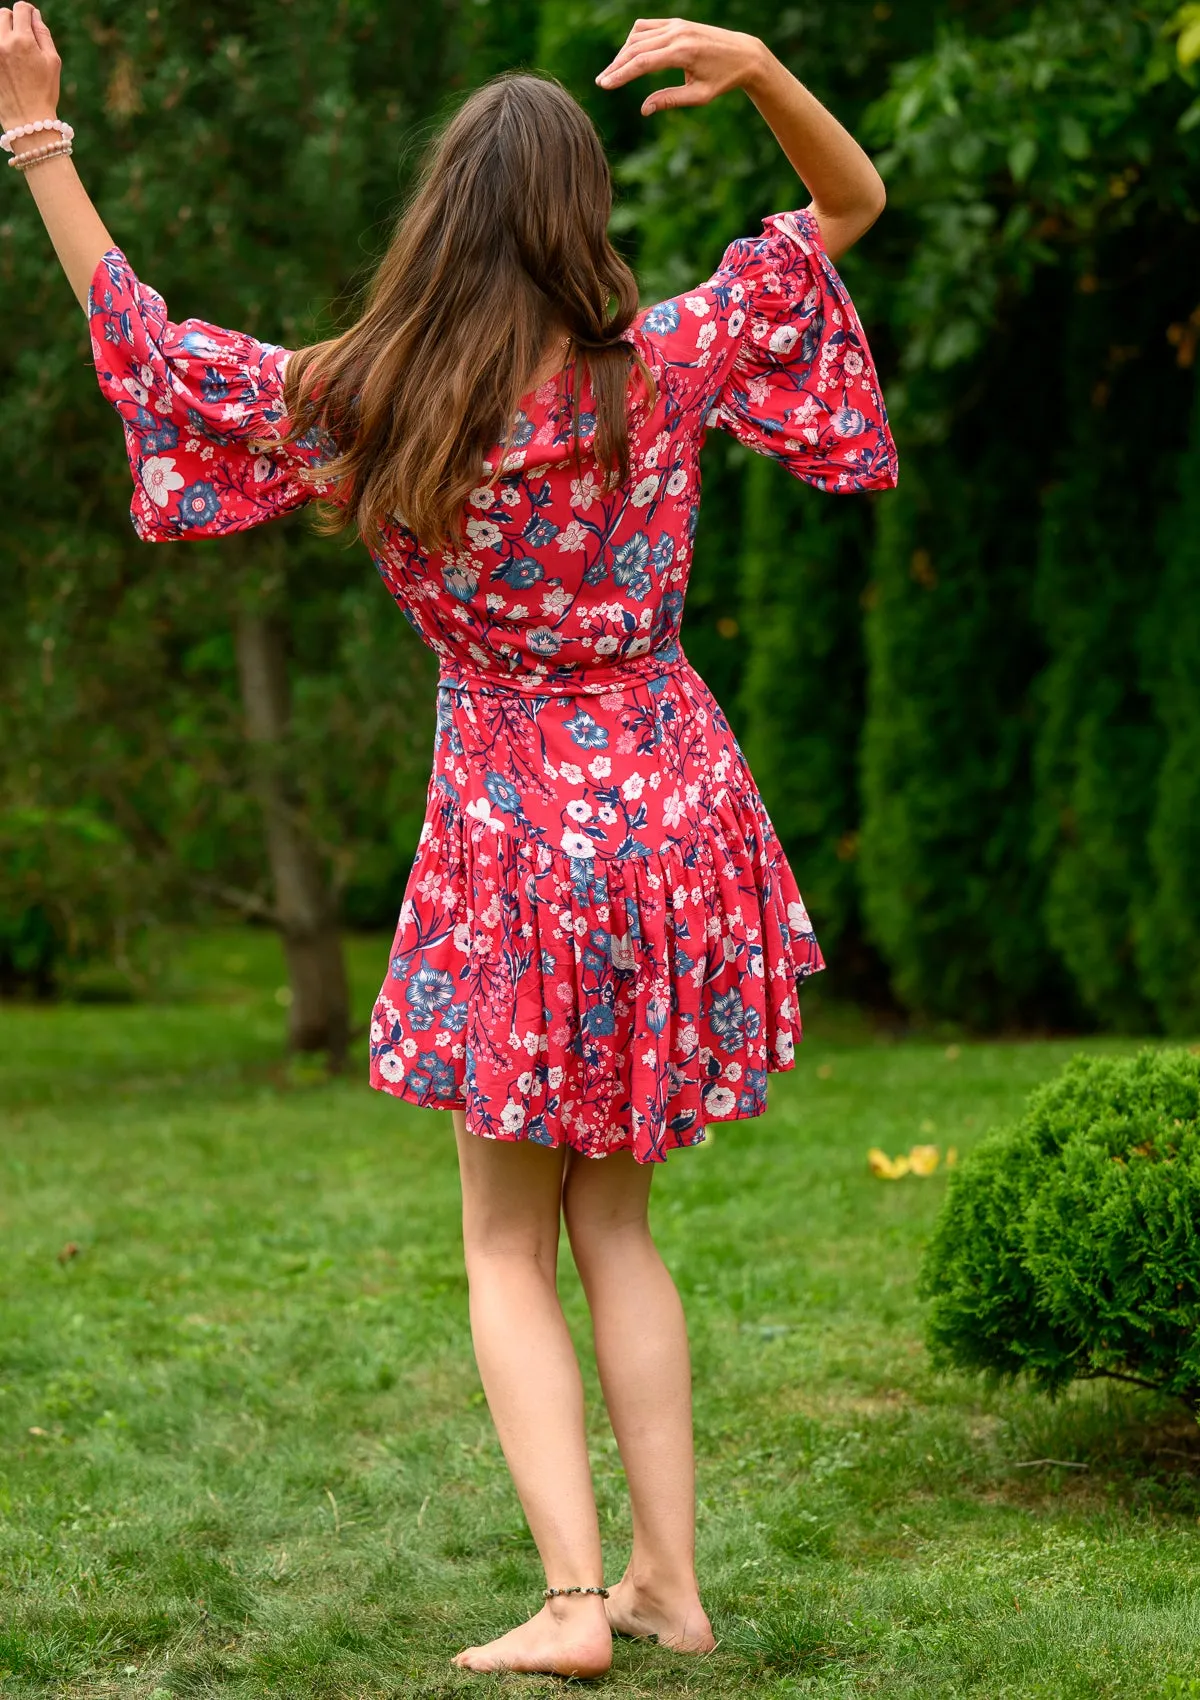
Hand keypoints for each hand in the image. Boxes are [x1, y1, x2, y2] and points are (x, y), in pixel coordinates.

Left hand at [0, 4, 61, 135]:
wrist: (27, 119)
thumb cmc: (44, 92)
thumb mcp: (53, 62)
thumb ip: (43, 34)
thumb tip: (34, 15)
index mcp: (23, 40)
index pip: (20, 9)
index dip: (27, 11)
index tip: (30, 18)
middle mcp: (4, 43)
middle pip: (3, 14)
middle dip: (13, 21)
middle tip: (22, 37)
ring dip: (3, 32)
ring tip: (13, 50)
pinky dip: (1, 48)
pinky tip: (8, 61)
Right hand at [595, 18, 768, 115]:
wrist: (744, 54)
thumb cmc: (723, 79)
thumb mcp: (699, 96)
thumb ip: (670, 100)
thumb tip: (644, 110)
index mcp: (683, 53)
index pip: (642, 63)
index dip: (621, 75)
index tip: (604, 85)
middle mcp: (677, 34)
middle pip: (635, 48)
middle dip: (616, 66)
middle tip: (601, 82)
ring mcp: (676, 25)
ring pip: (638, 36)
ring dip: (623, 53)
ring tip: (614, 73)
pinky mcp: (676, 22)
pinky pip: (647, 27)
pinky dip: (634, 40)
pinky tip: (628, 55)